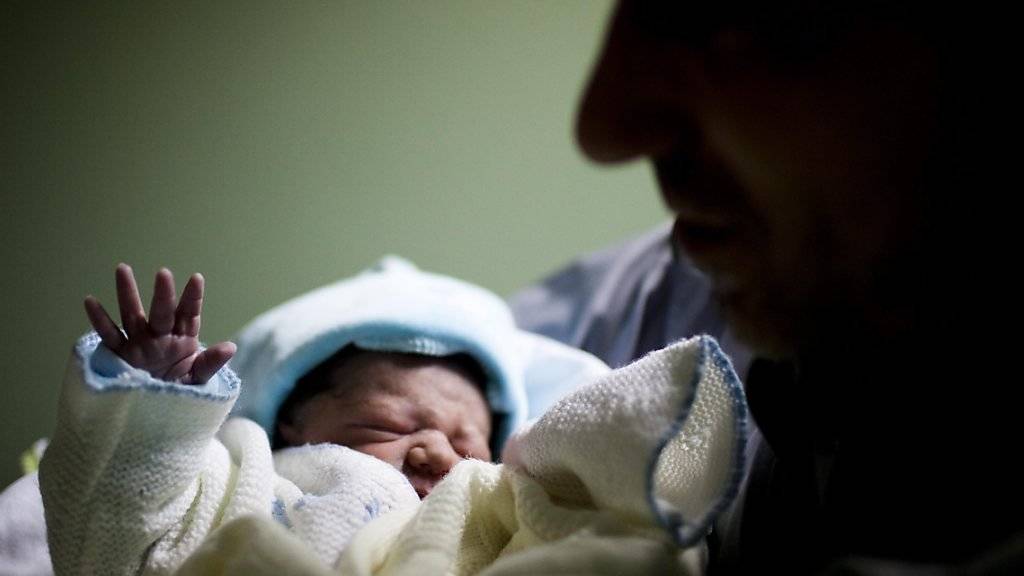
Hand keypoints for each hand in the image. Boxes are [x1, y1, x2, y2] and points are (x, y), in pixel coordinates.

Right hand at [84, 264, 235, 384]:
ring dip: (127, 293)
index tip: (196, 278)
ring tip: (122, 269)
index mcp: (183, 338)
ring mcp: (139, 343)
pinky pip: (110, 336)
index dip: (192, 297)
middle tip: (163, 273)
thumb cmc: (180, 392)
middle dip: (163, 294)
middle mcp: (160, 336)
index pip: (189, 314)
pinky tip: (90, 301)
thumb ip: (210, 363)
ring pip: (132, 315)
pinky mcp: (121, 354)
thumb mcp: (197, 379)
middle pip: (161, 311)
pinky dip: (100, 320)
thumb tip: (230, 347)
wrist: (156, 413)